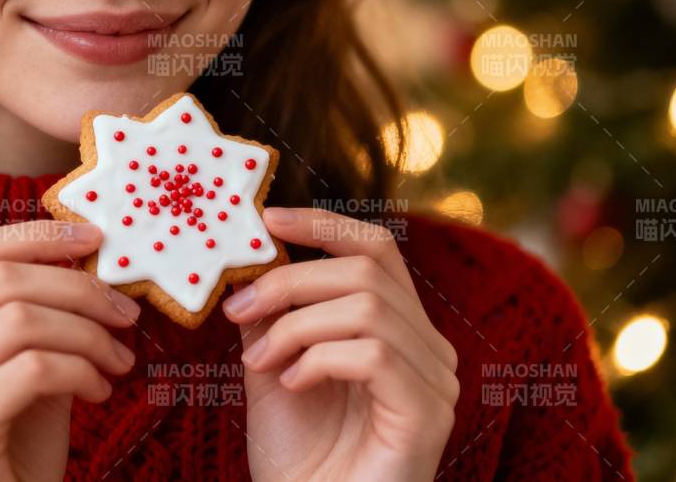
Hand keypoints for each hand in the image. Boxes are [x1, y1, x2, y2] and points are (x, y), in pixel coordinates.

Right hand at [0, 221, 140, 481]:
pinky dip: (81, 371)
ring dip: (87, 334)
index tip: (94, 240)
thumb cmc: (1, 459)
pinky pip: (33, 369)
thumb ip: (33, 320)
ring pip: (19, 320)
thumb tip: (85, 261)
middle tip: (126, 312)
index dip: (35, 236)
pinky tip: (99, 393)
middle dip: (77, 288)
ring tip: (118, 361)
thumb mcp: (13, 374)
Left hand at [223, 208, 458, 481]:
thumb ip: (273, 312)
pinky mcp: (428, 414)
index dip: (323, 223)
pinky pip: (373, 354)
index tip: (266, 220)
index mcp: (399, 329)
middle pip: (366, 270)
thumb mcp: (273, 364)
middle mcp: (428, 349)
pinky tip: (294, 386)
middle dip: (290, 281)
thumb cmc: (297, 455)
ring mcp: (436, 381)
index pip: (376, 249)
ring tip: (261, 363)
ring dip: (297, 326)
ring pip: (367, 308)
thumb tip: (252, 254)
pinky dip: (320, 359)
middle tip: (239, 310)